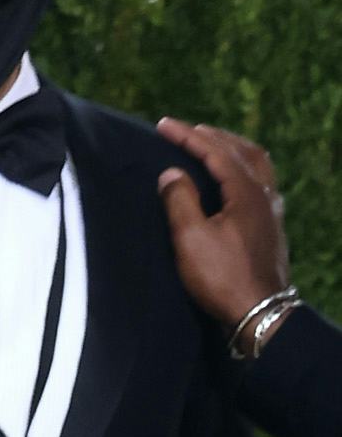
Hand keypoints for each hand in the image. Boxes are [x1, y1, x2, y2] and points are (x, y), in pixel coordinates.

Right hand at [156, 120, 286, 329]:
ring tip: (211, 144)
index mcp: (246, 192)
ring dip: (232, 148)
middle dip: (212, 136)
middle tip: (185, 130)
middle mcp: (264, 194)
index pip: (216, 152)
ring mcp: (272, 210)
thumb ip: (180, 201)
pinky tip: (232, 177)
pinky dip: (242, 166)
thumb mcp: (191, 239)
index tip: (163, 124)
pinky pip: (260, 180)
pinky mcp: (271, 224)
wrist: (260, 311)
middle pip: (242, 151)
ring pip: (257, 164)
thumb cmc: (222, 276)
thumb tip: (171, 173)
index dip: (188, 136)